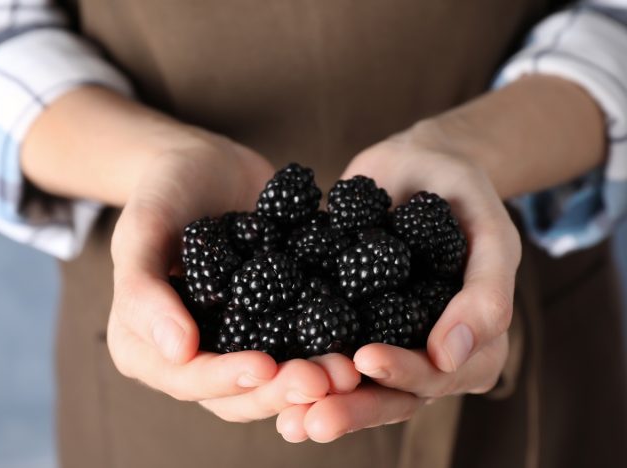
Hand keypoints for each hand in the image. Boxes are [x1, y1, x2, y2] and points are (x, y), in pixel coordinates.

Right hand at [107, 132, 359, 420]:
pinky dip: (330, 344)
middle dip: (281, 390)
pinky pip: (304, 339)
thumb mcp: (143, 230)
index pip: (188, 378)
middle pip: (240, 390)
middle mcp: (199, 353)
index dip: (225, 379)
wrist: (209, 166)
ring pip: (277, 375)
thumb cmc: (164, 191)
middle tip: (324, 379)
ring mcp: (242, 339)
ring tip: (348, 369)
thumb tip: (178, 351)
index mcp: (150, 346)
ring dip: (313, 377)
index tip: (263, 368)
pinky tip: (361, 340)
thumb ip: (145, 290)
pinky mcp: (279, 320)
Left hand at [276, 124, 520, 441]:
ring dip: (324, 402)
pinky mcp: (348, 322)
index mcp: (470, 340)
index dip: (406, 373)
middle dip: (355, 408)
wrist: (413, 165)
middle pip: (393, 395)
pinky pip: (326, 351)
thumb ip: (487, 289)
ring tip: (287, 421)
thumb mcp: (489, 230)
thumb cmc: (459, 190)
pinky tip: (269, 379)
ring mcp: (386, 339)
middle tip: (313, 420)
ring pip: (358, 385)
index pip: (440, 373)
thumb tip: (450, 357)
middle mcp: (426, 351)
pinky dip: (302, 367)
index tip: (367, 359)